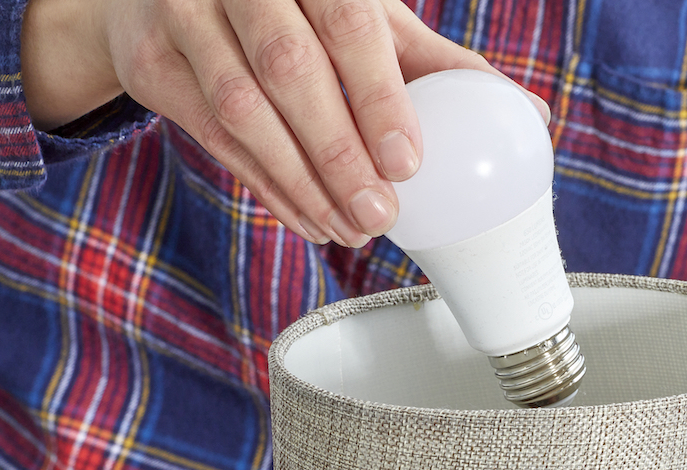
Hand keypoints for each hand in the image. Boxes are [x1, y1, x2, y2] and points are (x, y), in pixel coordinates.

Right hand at [20, 0, 548, 246]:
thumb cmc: (300, 7)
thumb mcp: (368, 18)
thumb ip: (440, 65)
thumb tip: (533, 115)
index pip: (344, 20)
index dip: (377, 95)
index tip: (407, 163)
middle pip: (287, 69)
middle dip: (338, 154)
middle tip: (380, 216)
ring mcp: (185, 15)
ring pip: (242, 111)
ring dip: (301, 183)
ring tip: (349, 231)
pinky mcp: (154, 63)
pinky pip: (213, 139)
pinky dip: (267, 188)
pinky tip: (309, 219)